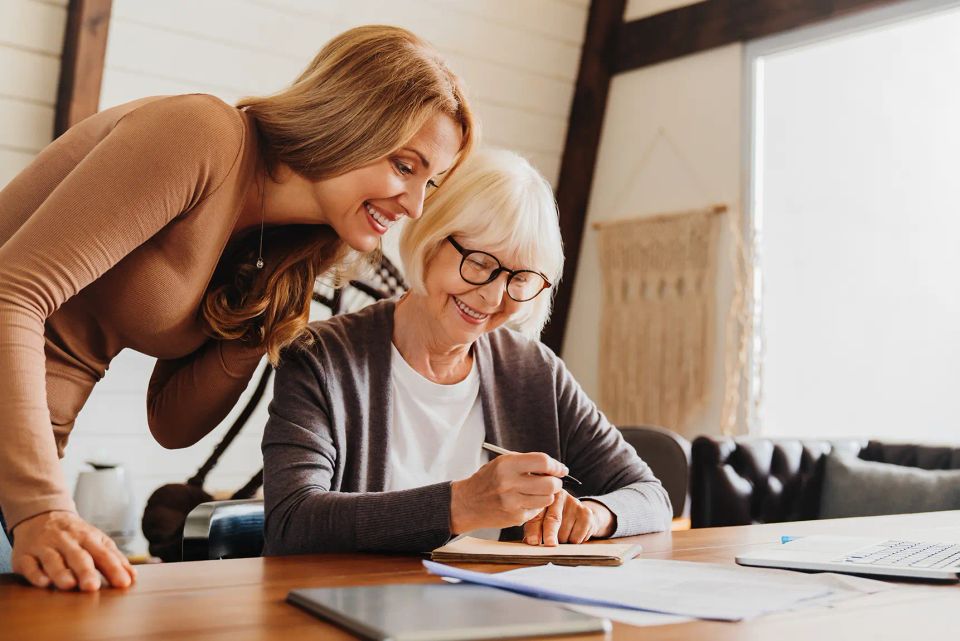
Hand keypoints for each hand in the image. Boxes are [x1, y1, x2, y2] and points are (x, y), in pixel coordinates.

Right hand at [11, 511, 136, 590]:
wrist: (42, 515)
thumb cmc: (75, 535)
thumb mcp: (96, 540)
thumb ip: (114, 558)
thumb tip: (132, 577)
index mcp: (88, 537)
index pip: (104, 553)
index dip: (114, 568)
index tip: (124, 583)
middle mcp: (67, 541)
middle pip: (78, 556)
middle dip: (86, 571)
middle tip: (92, 587)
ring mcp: (45, 547)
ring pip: (53, 560)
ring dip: (61, 572)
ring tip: (69, 585)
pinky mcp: (24, 556)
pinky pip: (29, 565)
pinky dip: (35, 574)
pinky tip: (43, 582)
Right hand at [450, 452, 567, 533]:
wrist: (466, 503)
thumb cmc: (487, 480)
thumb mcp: (502, 463)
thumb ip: (526, 462)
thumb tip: (553, 467)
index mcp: (506, 465)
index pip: (542, 462)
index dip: (556, 465)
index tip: (560, 469)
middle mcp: (509, 484)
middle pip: (550, 484)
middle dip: (556, 482)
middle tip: (553, 481)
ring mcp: (513, 503)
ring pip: (547, 499)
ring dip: (548, 495)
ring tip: (538, 491)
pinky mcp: (515, 518)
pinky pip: (537, 510)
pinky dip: (537, 505)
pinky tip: (527, 501)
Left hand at [522, 491, 615, 545]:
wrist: (580, 515)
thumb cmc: (555, 518)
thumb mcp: (541, 519)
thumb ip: (534, 528)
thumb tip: (530, 541)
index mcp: (544, 496)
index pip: (538, 514)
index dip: (534, 529)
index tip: (533, 542)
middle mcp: (560, 496)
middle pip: (554, 519)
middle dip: (550, 534)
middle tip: (549, 545)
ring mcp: (574, 503)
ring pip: (566, 531)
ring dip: (562, 541)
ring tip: (562, 534)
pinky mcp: (586, 513)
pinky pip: (578, 536)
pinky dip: (573, 541)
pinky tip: (573, 533)